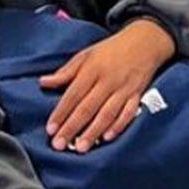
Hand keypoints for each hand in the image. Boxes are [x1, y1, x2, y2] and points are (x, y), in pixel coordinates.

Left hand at [40, 18, 175, 152]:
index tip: (51, 129)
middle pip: (87, 107)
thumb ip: (66, 72)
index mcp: (92, 69)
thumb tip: (44, 82)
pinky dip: (118, 126)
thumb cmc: (111, 49)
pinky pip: (128, 113)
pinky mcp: (137, 95)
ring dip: (93, 132)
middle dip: (72, 128)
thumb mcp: (86, 55)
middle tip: (60, 145)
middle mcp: (107, 80)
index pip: (73, 94)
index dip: (61, 112)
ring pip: (107, 113)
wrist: (144, 41)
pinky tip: (107, 137)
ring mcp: (123, 88)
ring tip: (81, 147)